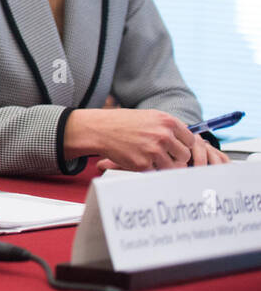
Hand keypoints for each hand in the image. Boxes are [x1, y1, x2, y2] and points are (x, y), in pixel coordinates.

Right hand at [67, 109, 211, 171]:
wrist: (99, 129)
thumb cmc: (123, 123)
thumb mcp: (149, 117)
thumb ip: (169, 127)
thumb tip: (188, 141)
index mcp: (167, 122)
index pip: (191, 140)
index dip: (183, 145)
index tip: (174, 148)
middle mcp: (163, 135)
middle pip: (185, 155)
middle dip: (176, 158)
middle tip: (163, 156)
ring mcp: (154, 150)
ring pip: (174, 167)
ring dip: (164, 166)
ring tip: (151, 160)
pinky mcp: (143, 164)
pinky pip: (156, 173)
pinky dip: (150, 170)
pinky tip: (139, 161)